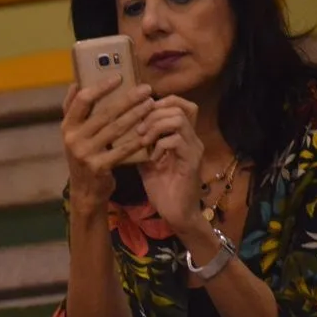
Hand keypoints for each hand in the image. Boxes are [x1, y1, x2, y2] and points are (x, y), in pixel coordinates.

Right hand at [62, 77, 154, 211]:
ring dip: (136, 115)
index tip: (119, 77)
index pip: (83, 100)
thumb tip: (76, 82)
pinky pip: (122, 149)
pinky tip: (149, 131)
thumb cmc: (84, 155)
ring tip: (151, 104)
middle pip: (104, 113)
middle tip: (146, 89)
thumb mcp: (74, 134)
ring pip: (116, 129)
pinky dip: (137, 140)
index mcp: (67, 126)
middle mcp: (73, 138)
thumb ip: (73, 110)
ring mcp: (85, 154)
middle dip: (128, 99)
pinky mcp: (98, 167)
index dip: (101, 87)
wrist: (85, 190)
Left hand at [135, 96, 205, 233]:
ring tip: (143, 141)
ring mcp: (193, 148)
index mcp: (182, 135)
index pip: (180, 104)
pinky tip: (151, 158)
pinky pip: (176, 141)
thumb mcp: (146, 160)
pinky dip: (159, 145)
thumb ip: (141, 142)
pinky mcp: (192, 162)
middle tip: (139, 130)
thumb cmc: (162, 188)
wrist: (176, 214)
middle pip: (178, 107)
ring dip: (155, 127)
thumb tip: (122, 127)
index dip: (160, 102)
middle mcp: (192, 138)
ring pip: (178, 119)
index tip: (141, 115)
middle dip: (153, 113)